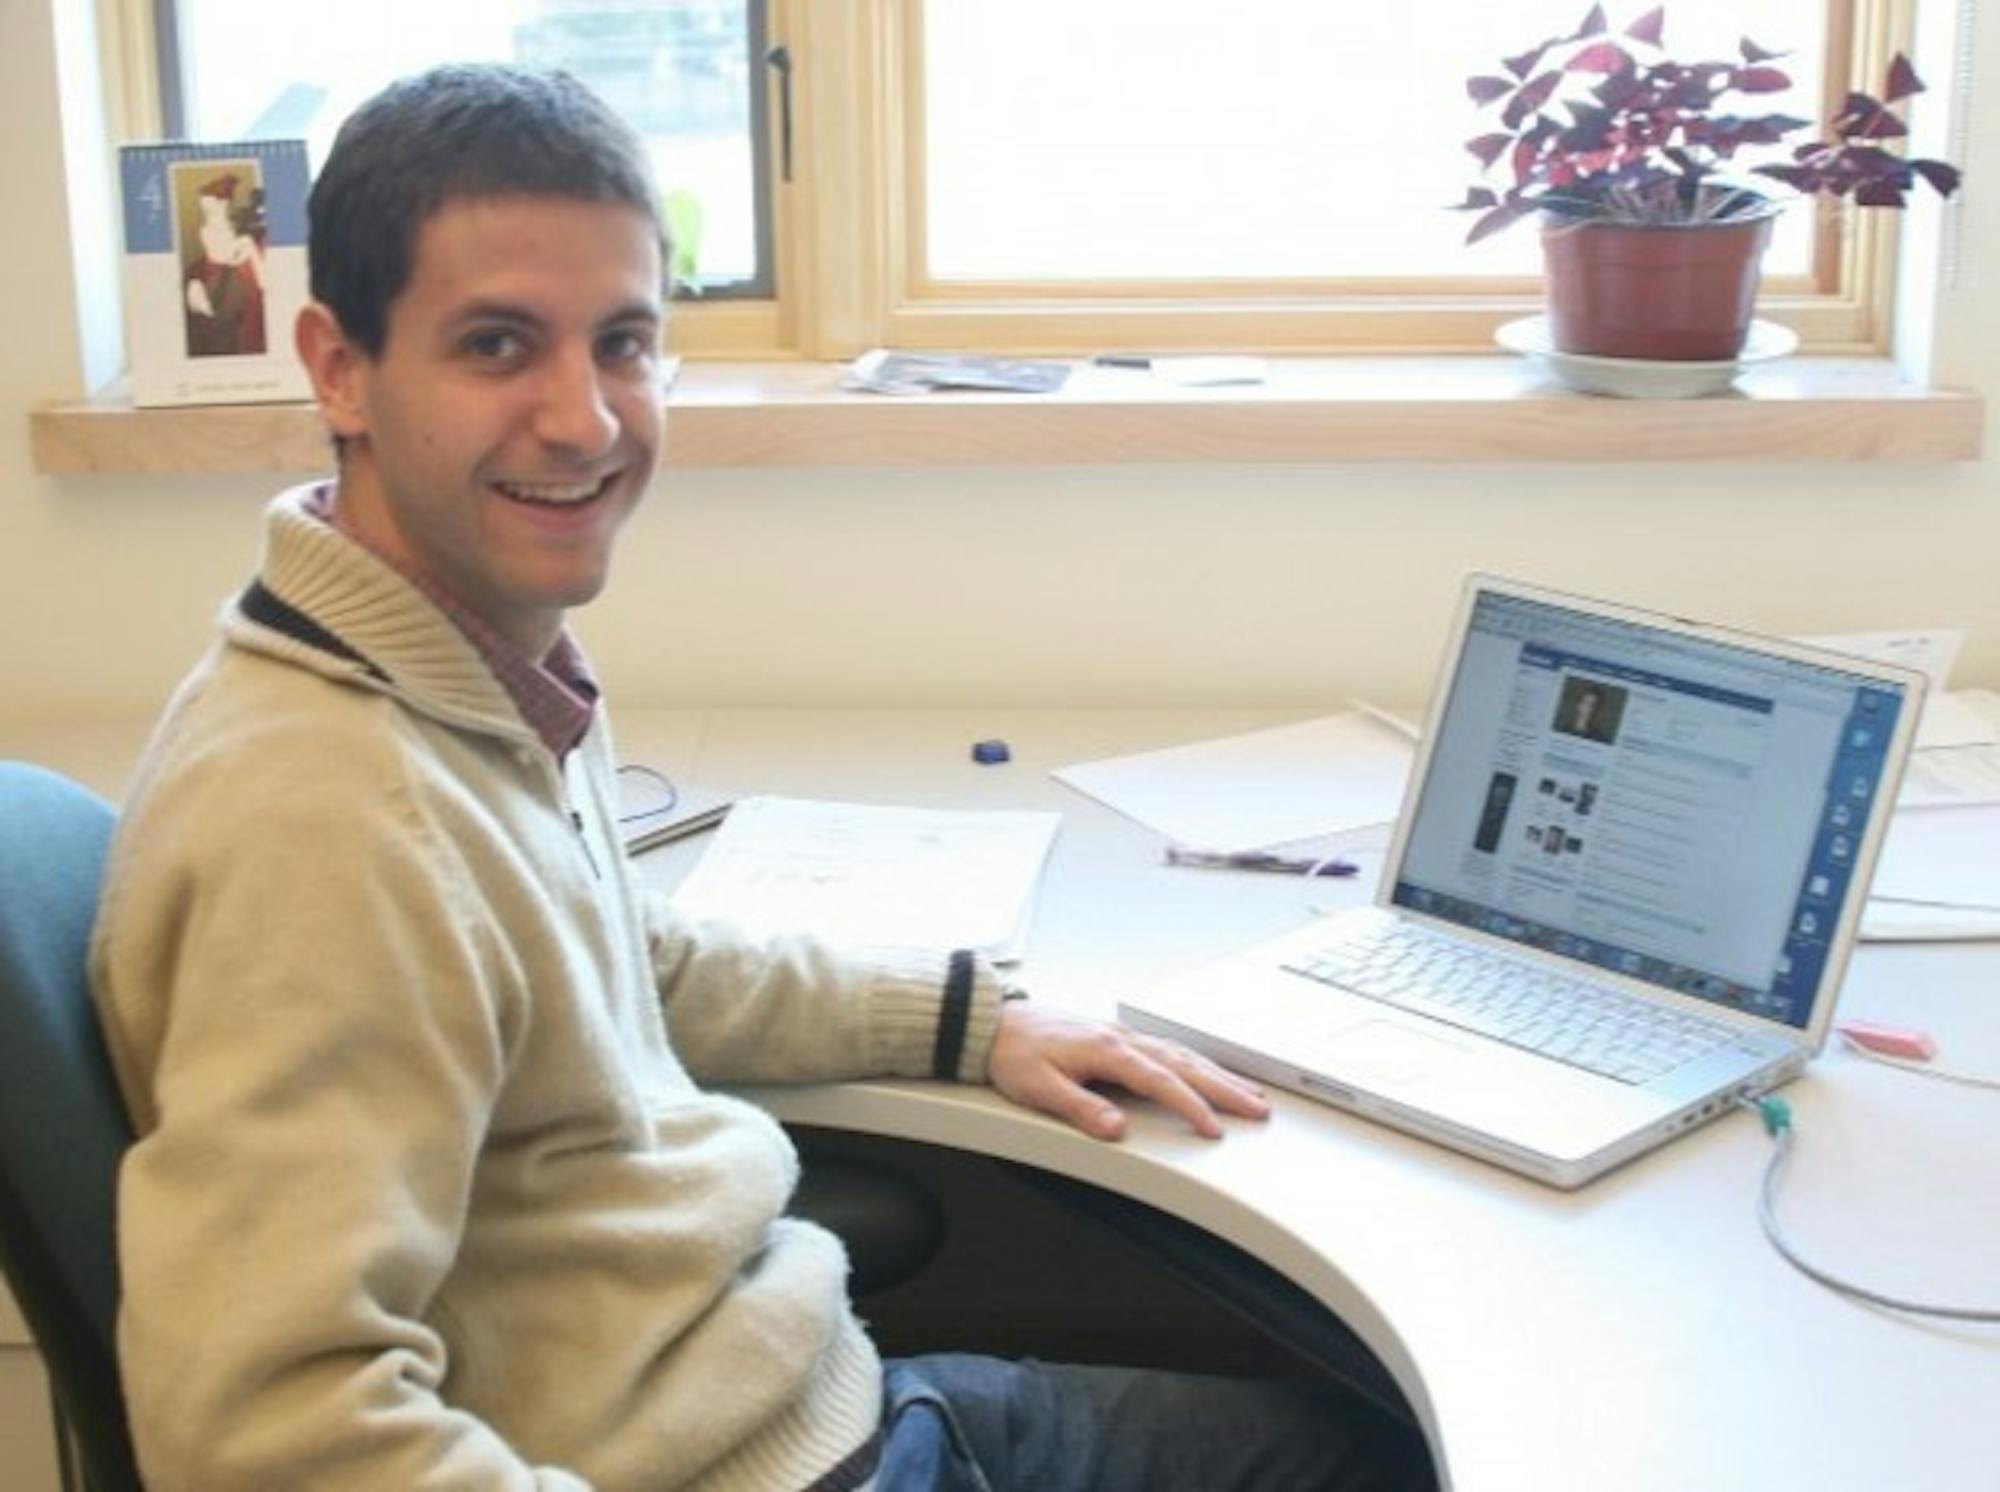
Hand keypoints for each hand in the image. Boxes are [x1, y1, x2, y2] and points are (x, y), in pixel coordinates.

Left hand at [986, 1002, 1269, 1140]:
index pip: (1161, 1082)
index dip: (1191, 1106)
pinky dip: (1196, 1062)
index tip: (1215, 1128)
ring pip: (1182, 1055)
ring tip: (1249, 1092)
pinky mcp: (1117, 1038)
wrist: (994, 1022)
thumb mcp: (1039, 1088)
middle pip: (1185, 1065)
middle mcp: (1121, 1039)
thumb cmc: (1013, 1052)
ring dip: (1218, 1074)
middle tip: (1258, 1109)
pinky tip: (1207, 1070)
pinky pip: (1168, 1050)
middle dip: (1225, 1089)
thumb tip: (1116, 1130)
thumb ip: (1080, 1109)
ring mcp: (1122, 1036)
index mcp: (1107, 1050)